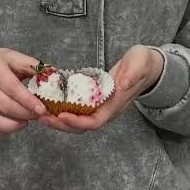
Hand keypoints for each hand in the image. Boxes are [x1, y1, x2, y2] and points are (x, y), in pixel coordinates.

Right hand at [0, 48, 46, 135]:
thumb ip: (32, 66)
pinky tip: (11, 126)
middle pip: (4, 105)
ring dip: (12, 126)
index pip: (12, 87)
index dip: (28, 100)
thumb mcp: (14, 58)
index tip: (42, 109)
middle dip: (25, 114)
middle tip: (38, 116)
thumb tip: (53, 74)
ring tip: (25, 122)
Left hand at [41, 46, 165, 132]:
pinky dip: (63, 110)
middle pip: (82, 126)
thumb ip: (132, 73)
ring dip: (59, 120)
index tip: (61, 115)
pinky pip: (77, 111)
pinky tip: (50, 105)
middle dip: (61, 124)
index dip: (77, 122)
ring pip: (78, 121)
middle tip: (42, 117)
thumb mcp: (140, 63)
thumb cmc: (143, 64)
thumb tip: (122, 83)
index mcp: (116, 104)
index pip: (94, 121)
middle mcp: (107, 110)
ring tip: (41, 114)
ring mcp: (101, 106)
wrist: (148, 67)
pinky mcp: (95, 101)